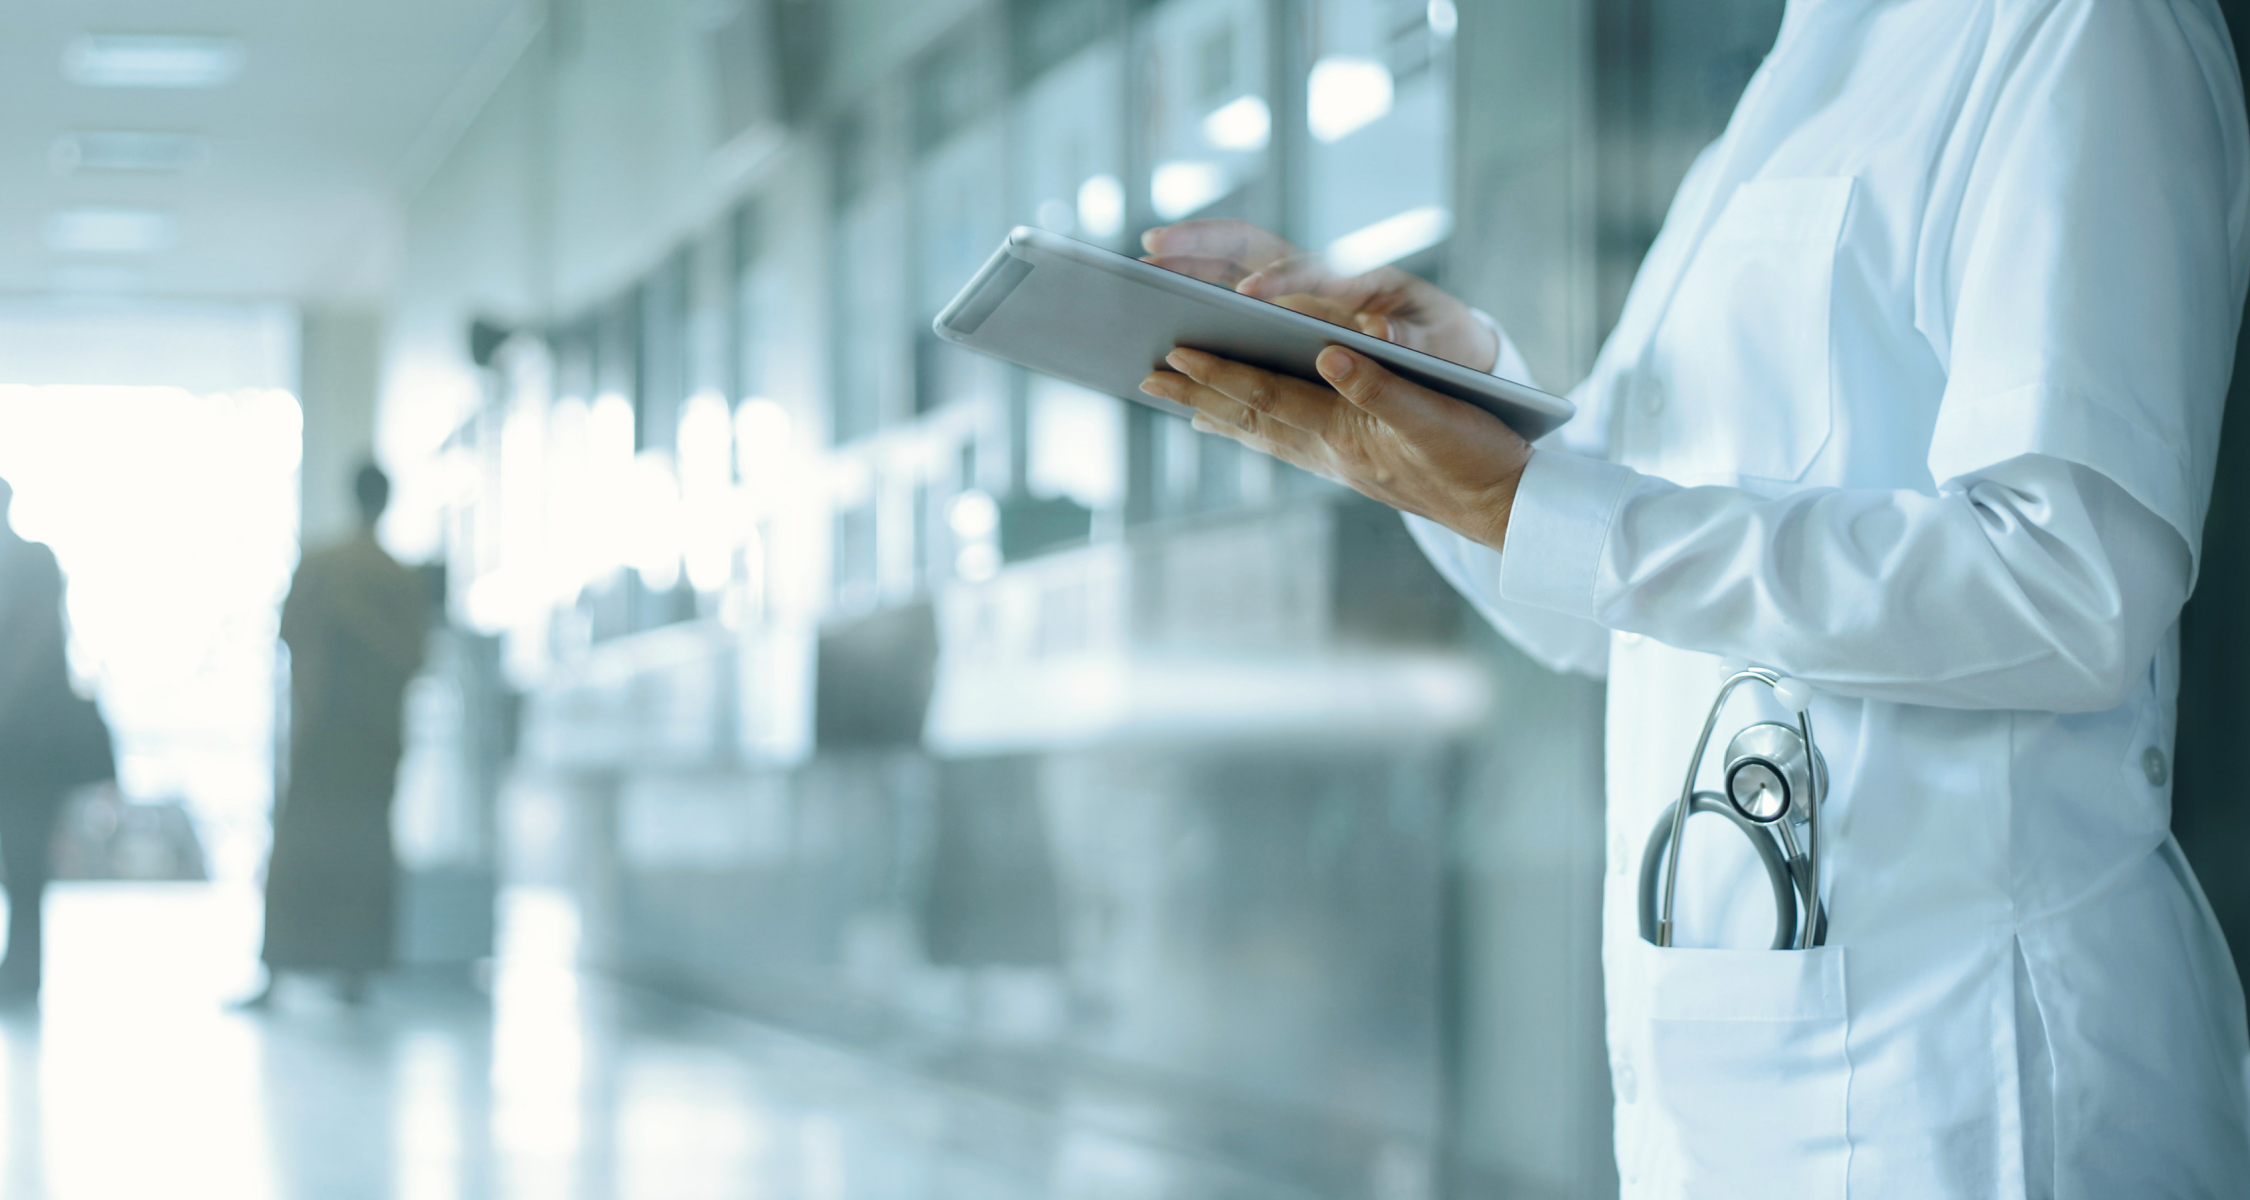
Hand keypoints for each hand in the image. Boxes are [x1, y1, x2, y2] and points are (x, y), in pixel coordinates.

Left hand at [1140, 345, 1531, 552]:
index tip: (1173, 354)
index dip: (1219, 373)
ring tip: (1176, 400)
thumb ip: (1380, 386)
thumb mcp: (1434, 416)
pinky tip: (1241, 425)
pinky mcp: (1354, 466)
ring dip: (1216, 413)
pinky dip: (1254, 428)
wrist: (1506, 508)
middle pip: (1248, 418)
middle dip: (1196, 396)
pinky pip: (1286, 443)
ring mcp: (1339, 461)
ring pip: (1262, 432)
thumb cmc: (1477, 458)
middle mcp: (1330, 451)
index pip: (1266, 395)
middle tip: (1145, 378)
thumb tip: (1329, 354)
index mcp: (1343, 432)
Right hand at [1141, 220, 1499, 372]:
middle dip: (1202, 243)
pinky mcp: (1283, 309)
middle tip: (1151, 250)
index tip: (1249, 296)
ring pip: (1229, 265)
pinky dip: (1194, 297)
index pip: (1311, 270)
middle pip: (1251, 246)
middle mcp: (1319, 275)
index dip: (1282, 282)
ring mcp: (1296, 290)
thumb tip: (1382, 333)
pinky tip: (1160, 322)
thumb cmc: (1444, 342)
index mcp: (1358, 280)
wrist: (1448, 343)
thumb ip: (1411, 338)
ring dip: (1186, 263)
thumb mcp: (1439, 342)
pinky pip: (1228, 295)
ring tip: (1140, 274)